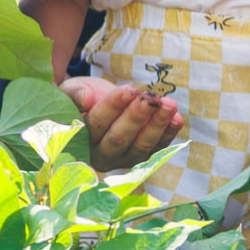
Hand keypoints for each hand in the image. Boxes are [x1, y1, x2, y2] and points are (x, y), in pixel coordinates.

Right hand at [64, 75, 184, 172]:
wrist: (99, 105)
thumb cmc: (84, 96)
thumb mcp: (72, 90)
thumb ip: (75, 94)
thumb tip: (86, 99)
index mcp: (79, 139)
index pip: (97, 123)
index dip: (113, 106)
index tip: (130, 90)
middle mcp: (100, 155)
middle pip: (120, 138)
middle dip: (137, 117)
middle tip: (150, 98)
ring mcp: (123, 159)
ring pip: (141, 146)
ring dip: (157, 125)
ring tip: (169, 104)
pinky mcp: (142, 158)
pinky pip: (157, 149)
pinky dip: (168, 134)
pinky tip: (177, 118)